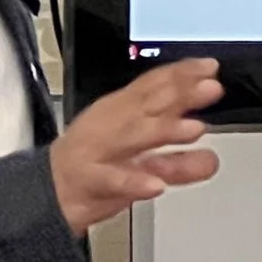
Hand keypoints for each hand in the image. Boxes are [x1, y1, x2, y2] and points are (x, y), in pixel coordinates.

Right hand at [47, 59, 223, 235]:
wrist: (49, 194)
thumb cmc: (93, 166)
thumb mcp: (137, 159)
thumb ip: (176, 158)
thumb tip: (212, 157)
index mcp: (119, 111)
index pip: (152, 86)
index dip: (181, 74)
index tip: (210, 67)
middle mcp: (111, 125)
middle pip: (147, 106)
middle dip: (179, 95)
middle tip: (211, 89)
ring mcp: (99, 152)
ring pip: (133, 137)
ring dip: (164, 130)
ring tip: (195, 129)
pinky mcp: (91, 182)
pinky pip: (113, 180)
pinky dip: (134, 181)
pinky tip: (156, 184)